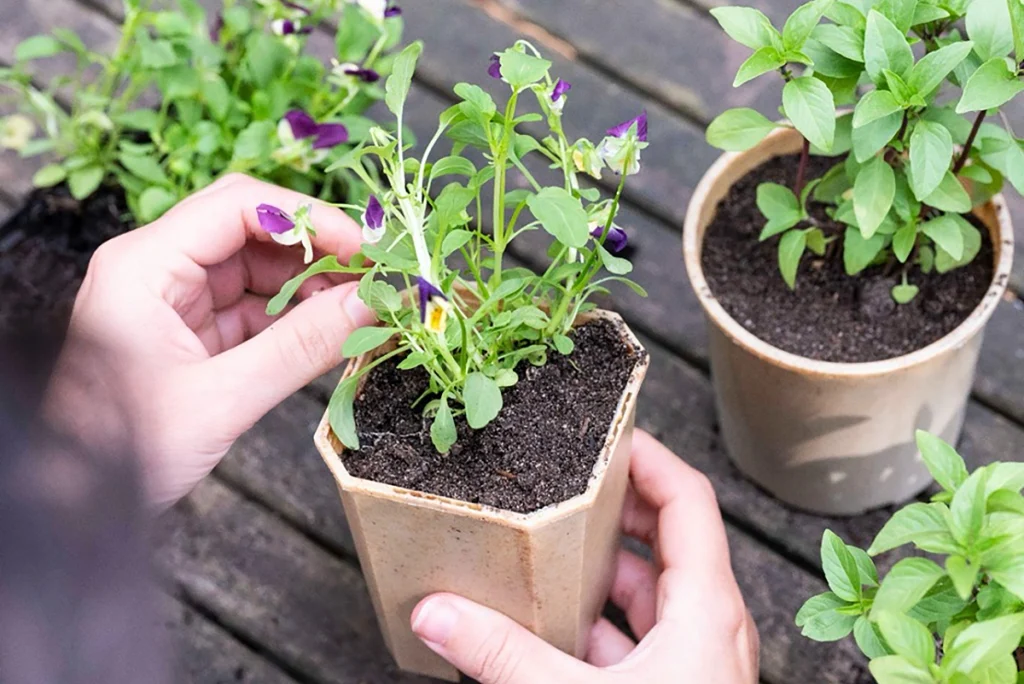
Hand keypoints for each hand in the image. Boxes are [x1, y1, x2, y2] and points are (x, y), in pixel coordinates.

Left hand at [53, 174, 373, 506]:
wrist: (81, 502)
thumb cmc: (124, 449)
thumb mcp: (223, 398)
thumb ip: (301, 346)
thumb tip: (369, 304)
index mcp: (144, 265)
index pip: (238, 206)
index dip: (308, 220)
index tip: (363, 250)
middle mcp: (158, 269)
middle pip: (252, 229)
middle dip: (316, 250)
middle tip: (372, 277)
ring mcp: (176, 300)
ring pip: (259, 268)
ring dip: (312, 285)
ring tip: (361, 308)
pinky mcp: (194, 332)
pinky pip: (255, 307)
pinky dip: (296, 317)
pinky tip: (332, 330)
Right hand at [409, 430, 759, 683]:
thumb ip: (501, 653)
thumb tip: (434, 611)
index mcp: (707, 610)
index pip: (688, 500)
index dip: (649, 458)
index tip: (604, 433)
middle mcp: (711, 628)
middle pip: (668, 539)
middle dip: (613, 510)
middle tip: (564, 483)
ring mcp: (694, 662)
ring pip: (649, 593)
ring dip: (600, 570)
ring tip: (546, 546)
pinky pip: (636, 639)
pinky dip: (595, 624)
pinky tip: (546, 625)